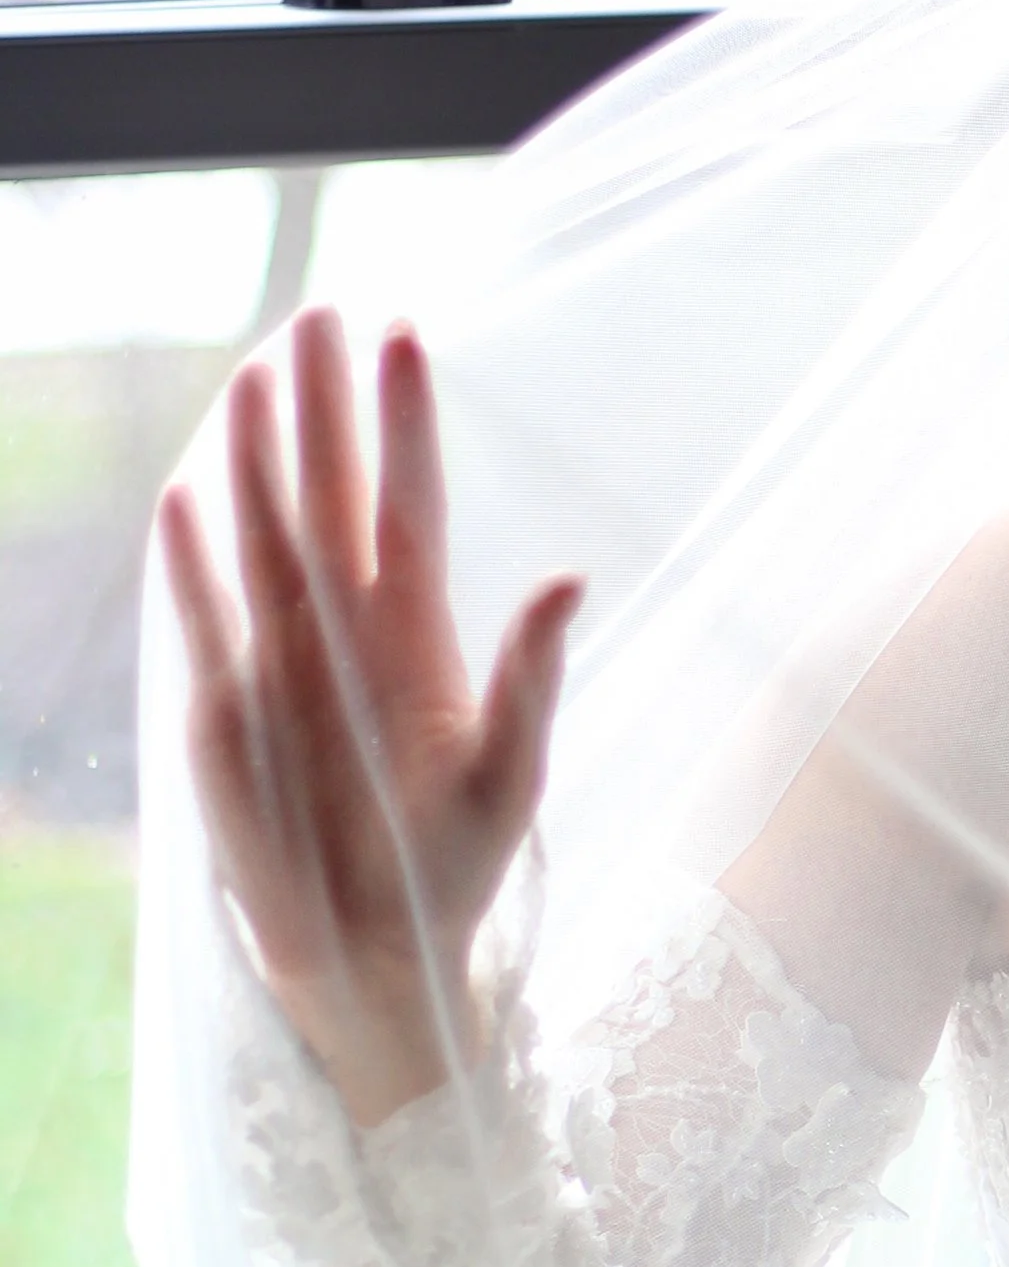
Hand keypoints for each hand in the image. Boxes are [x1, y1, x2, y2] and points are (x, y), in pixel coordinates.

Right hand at [158, 309, 580, 1124]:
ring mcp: (284, 667)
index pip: (410, 503)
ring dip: (255, 460)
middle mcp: (346, 634)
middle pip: (330, 497)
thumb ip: (532, 678)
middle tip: (313, 312)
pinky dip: (195, 566)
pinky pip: (209, 626)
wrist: (386, 954)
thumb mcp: (513, 775)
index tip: (402, 333)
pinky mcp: (230, 716)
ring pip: (266, 539)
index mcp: (421, 635)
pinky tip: (186, 496)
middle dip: (322, 408)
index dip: (405, 423)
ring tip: (251, 374)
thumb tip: (566, 577)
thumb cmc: (456, 865)